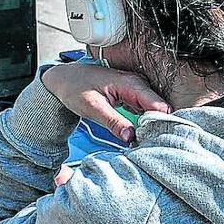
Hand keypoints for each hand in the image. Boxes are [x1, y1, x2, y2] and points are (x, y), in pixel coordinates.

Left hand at [41, 62, 169, 142]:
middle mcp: (137, 83)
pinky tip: (140, 133)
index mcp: (131, 84)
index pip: (159, 105)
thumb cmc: (74, 87)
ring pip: (153, 110)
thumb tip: (131, 136)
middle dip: (157, 126)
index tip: (156, 140)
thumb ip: (113, 121)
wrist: (63, 79)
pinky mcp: (131, 95)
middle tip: (150, 144)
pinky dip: (144, 121)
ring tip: (145, 140)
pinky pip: (145, 109)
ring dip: (151, 125)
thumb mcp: (92, 107)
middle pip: (159, 108)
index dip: (161, 123)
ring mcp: (135, 88)